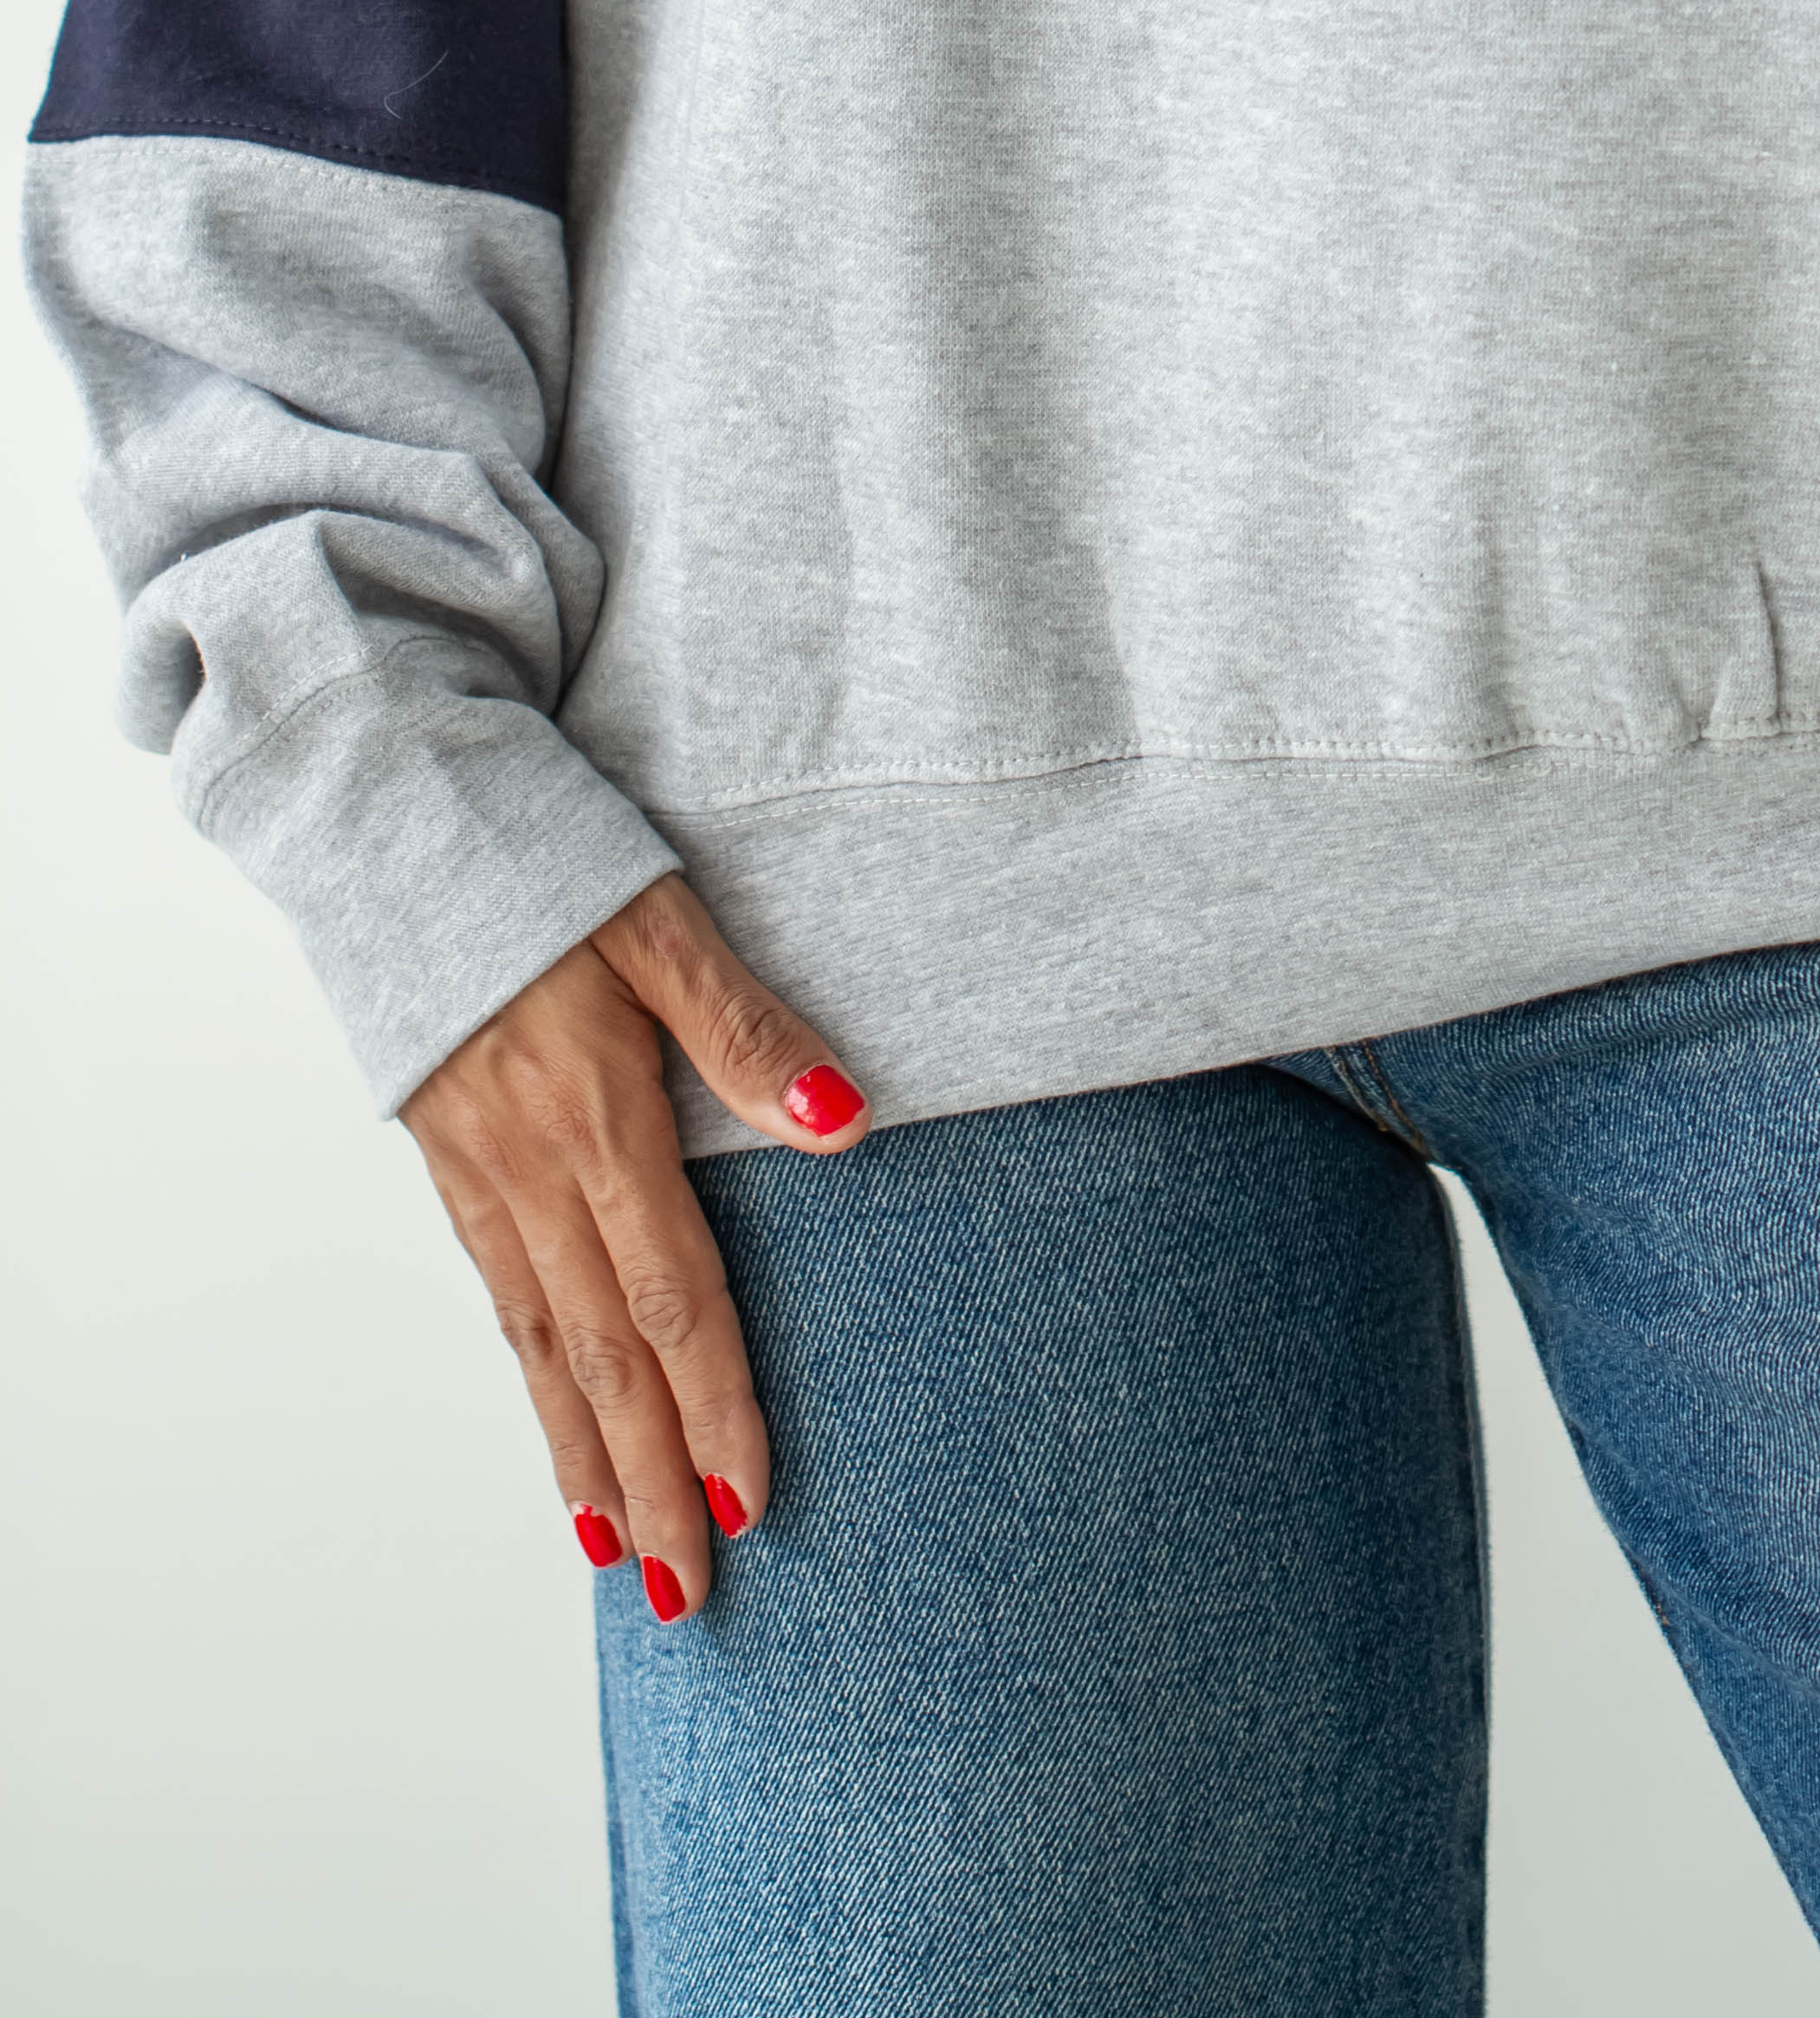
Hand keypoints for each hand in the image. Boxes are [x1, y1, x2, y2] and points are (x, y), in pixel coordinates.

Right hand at [401, 876, 870, 1621]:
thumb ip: (745, 1026)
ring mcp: (479, 1171)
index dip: (713, 1403)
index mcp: (596, 1115)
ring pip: (541, 1347)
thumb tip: (842, 1115)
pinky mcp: (447, 1158)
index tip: (749, 1502)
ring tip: (618, 1558)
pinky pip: (499, 1299)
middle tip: (685, 1594)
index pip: (672, 1295)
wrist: (384, 818)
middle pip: (603, 1357)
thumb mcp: (660, 920)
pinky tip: (556, 1431)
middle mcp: (533, 1166)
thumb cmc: (540, 852)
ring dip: (584, 1458)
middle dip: (649, 1481)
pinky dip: (530, 1383)